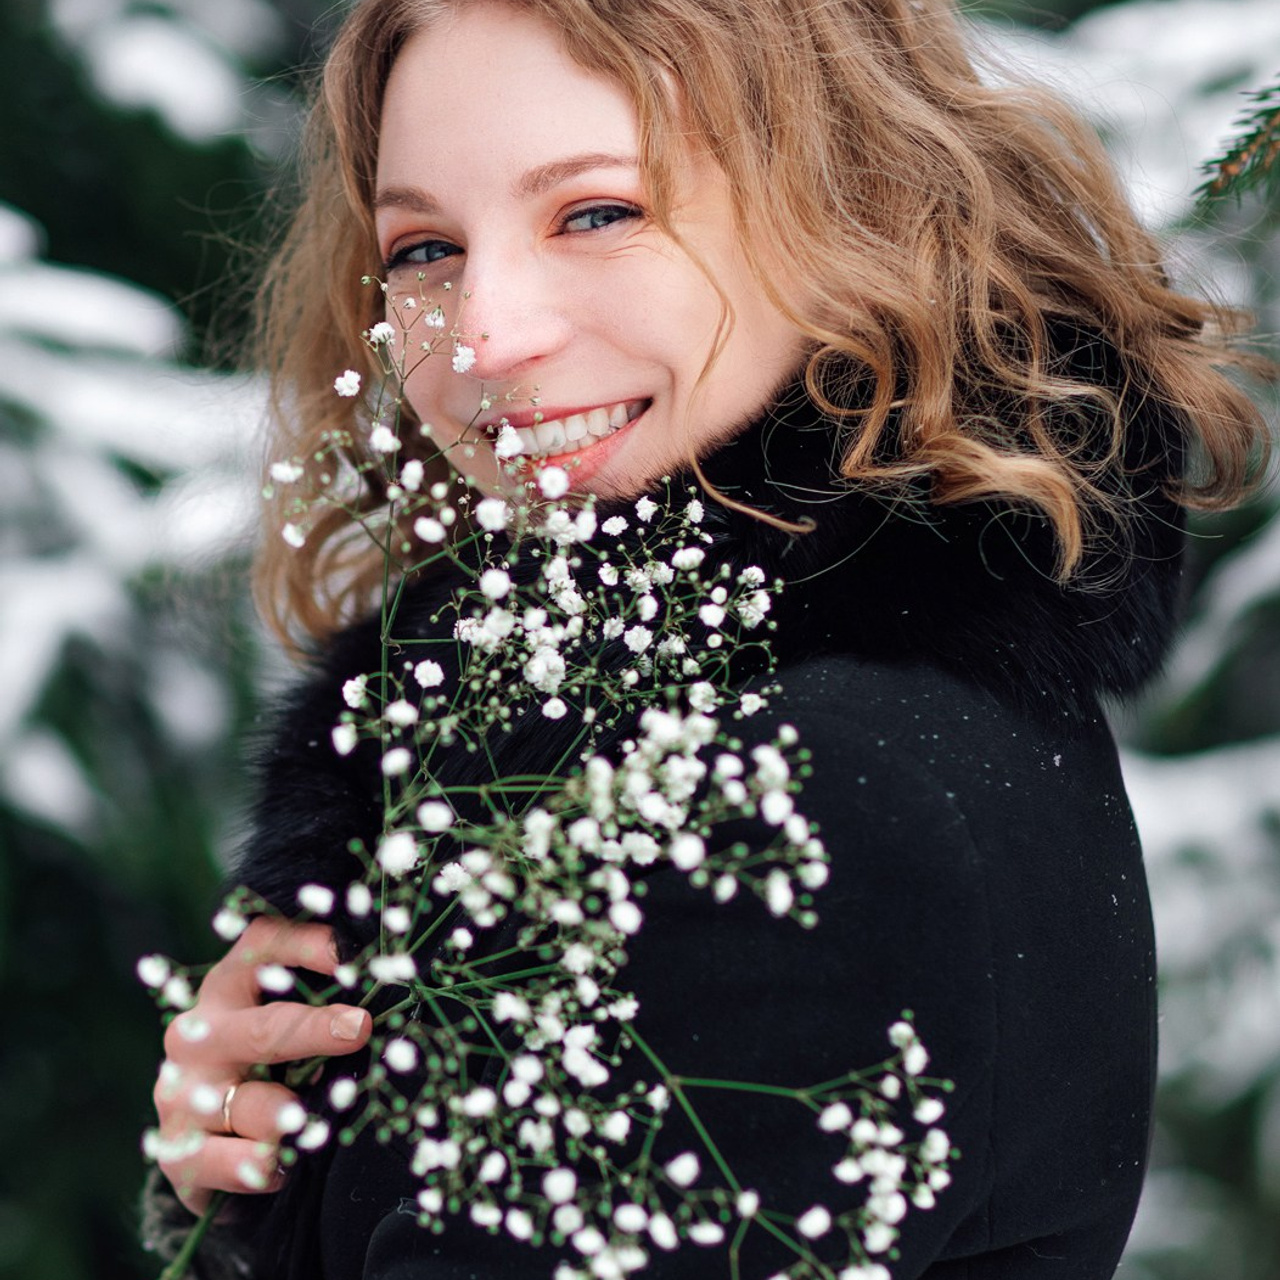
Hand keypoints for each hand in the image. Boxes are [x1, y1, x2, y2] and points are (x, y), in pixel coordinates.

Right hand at [151, 917, 371, 1214]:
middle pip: (263, 1029)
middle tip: (360, 1028)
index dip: (304, 944)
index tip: (348, 951)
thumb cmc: (267, 1066)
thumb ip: (326, 1003)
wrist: (206, 1147)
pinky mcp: (179, 1153)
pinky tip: (280, 1167)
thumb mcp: (289, 1024)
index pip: (262, 947)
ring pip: (254, 1105)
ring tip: (308, 1121)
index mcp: (229, 987)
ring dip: (291, 1118)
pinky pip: (232, 1163)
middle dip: (314, 1030)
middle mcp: (198, 1034)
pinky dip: (263, 1166)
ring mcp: (181, 1094)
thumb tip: (389, 994)